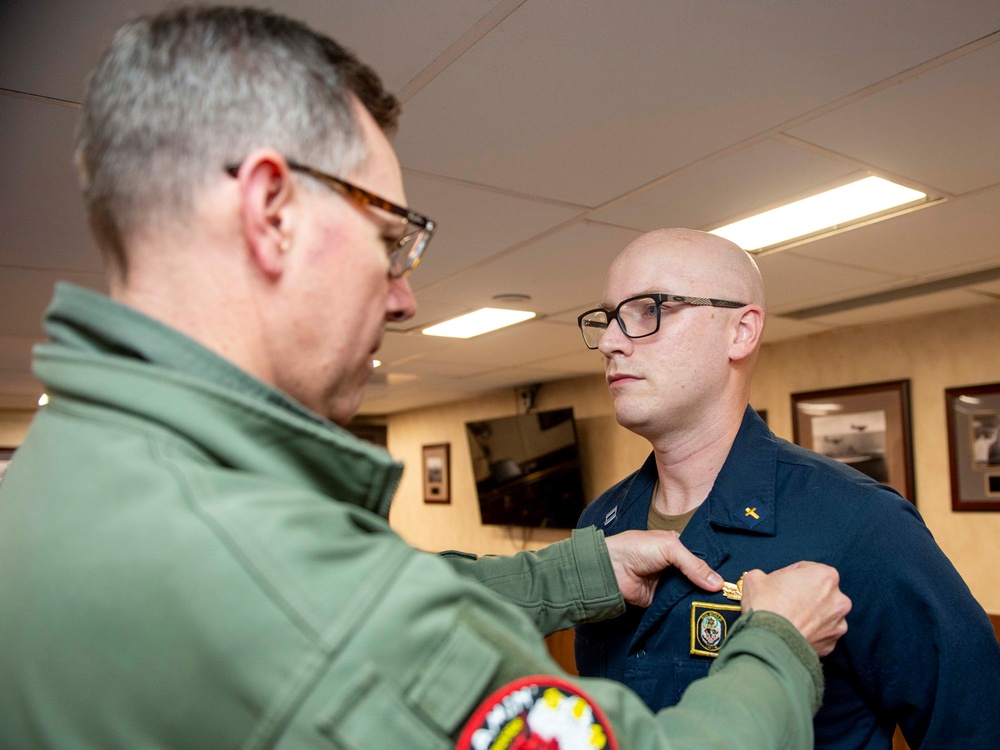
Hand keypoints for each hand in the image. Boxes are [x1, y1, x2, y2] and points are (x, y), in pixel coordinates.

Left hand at [605, 530, 722, 606]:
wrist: (612, 567)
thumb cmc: (637, 548)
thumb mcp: (670, 548)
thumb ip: (694, 565)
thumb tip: (718, 583)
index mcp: (677, 548)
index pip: (701, 558)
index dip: (715, 568)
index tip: (732, 579)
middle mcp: (674, 566)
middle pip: (698, 578)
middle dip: (710, 586)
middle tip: (732, 596)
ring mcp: (668, 584)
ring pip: (690, 593)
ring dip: (700, 598)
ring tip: (724, 607)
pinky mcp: (661, 600)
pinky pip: (678, 606)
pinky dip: (688, 609)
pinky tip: (704, 613)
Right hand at [741, 562, 850, 656]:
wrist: (768, 643)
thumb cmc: (766, 607)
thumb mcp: (755, 578)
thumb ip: (766, 576)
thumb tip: (763, 582)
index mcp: (825, 576)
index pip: (806, 569)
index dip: (789, 575)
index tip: (779, 583)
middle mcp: (838, 599)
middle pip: (819, 592)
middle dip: (804, 595)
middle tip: (783, 600)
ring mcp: (838, 624)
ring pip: (823, 615)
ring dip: (809, 615)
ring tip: (788, 619)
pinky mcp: (832, 644)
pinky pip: (820, 635)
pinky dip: (809, 633)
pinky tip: (793, 632)